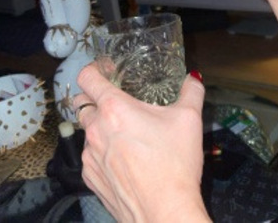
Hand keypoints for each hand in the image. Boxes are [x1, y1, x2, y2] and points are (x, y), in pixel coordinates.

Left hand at [73, 65, 209, 221]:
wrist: (163, 210)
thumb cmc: (174, 165)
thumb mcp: (190, 119)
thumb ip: (191, 92)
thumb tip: (194, 79)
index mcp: (115, 109)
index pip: (88, 78)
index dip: (94, 69)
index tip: (103, 69)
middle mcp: (96, 130)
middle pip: (84, 105)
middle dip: (99, 102)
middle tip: (121, 105)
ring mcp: (90, 156)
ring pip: (88, 133)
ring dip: (103, 130)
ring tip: (130, 138)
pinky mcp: (90, 177)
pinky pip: (92, 157)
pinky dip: (105, 154)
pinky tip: (128, 161)